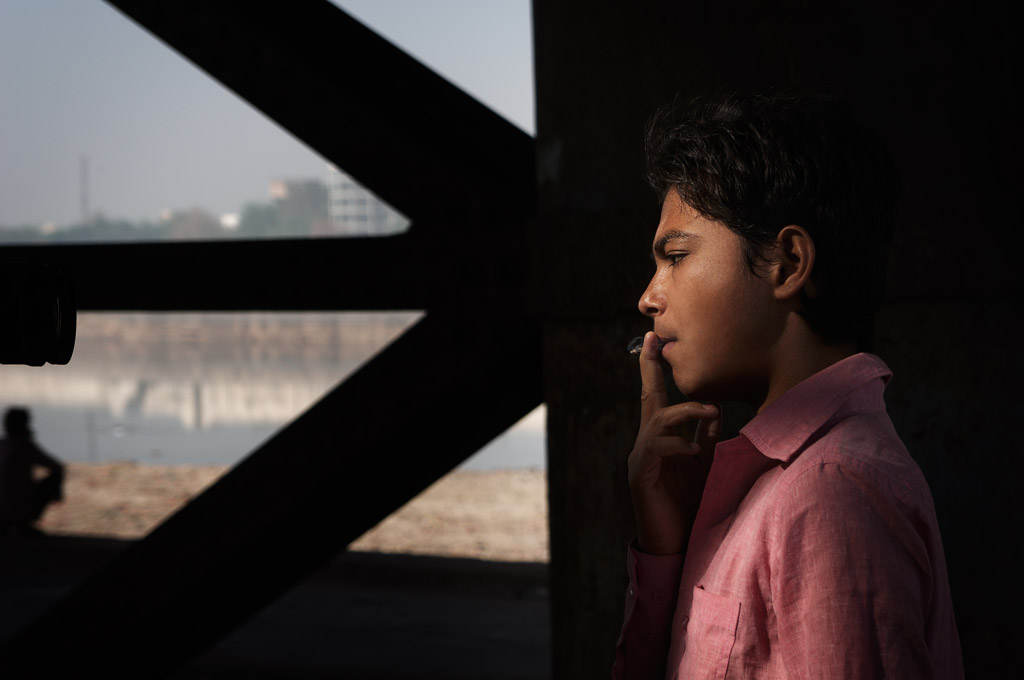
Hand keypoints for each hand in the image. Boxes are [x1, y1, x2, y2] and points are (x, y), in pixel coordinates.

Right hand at [628, 332, 720, 554]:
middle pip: (648, 398)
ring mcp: (641, 459)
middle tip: (654, 340)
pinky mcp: (640, 476)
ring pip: (657, 420)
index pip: (659, 399)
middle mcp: (647, 444)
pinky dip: (677, 444)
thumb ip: (706, 438)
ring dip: (686, 411)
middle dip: (650, 368)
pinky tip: (694, 451)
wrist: (676, 545)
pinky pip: (656, 448)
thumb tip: (715, 410)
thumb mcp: (704, 466)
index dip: (656, 370)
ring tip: (711, 410)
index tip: (656, 341)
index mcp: (661, 440)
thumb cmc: (690, 507)